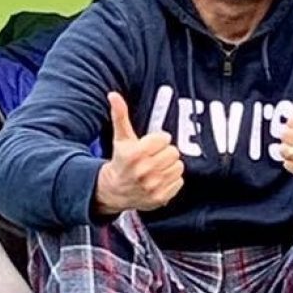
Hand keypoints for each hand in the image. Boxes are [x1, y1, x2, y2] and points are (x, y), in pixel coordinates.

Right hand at [94, 92, 184, 214]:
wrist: (114, 191)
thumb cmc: (121, 160)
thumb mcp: (120, 138)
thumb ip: (120, 115)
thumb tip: (113, 94)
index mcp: (134, 154)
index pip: (165, 139)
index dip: (158, 140)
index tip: (150, 146)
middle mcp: (143, 171)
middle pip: (173, 152)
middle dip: (164, 153)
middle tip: (154, 157)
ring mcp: (152, 186)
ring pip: (178, 166)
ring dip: (169, 166)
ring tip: (156, 168)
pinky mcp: (160, 198)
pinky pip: (179, 182)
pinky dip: (171, 180)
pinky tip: (159, 179)